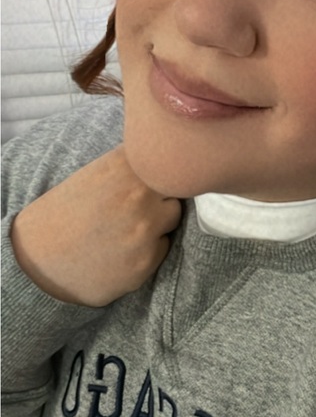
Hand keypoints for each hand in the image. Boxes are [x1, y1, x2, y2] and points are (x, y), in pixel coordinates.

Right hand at [10, 146, 181, 306]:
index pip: (168, 157)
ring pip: (173, 216)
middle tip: (133, 205)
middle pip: (177, 187)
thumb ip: (132, 164)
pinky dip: (150, 248)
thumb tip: (167, 155)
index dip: (160, 168)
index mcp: (124, 166)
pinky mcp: (147, 260)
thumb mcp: (96, 174)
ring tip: (127, 227)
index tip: (152, 175)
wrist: (38, 261)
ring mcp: (145, 229)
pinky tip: (124, 250)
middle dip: (161, 194)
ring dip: (159, 221)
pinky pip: (164, 246)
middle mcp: (138, 195)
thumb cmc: (67, 213)